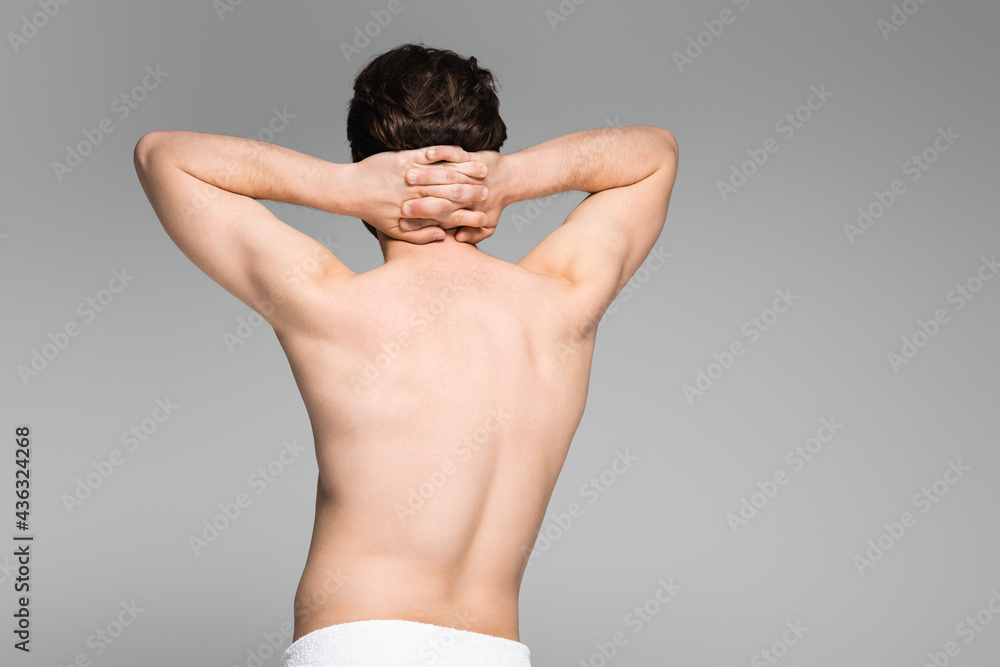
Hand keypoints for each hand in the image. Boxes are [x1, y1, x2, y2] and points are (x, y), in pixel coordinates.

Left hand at [351, 147, 488, 243]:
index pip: (448, 215)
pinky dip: (444, 153)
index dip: (467, 217)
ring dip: (464, 172)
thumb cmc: (372, 212)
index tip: (483, 218)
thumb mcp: (394, 232)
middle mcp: (414, 194)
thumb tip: (442, 237)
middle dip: (472, 193)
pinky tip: (459, 152)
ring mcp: (410, 174)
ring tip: (482, 171)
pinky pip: (428, 154)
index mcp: (415, 212)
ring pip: (443, 173)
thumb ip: (419, 237)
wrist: (349, 189)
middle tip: (488, 192)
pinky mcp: (403, 158)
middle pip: (450, 193)